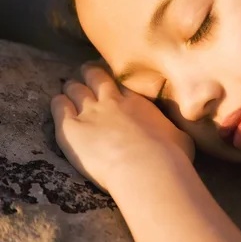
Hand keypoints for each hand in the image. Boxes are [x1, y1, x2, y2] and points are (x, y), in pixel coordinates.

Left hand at [51, 63, 194, 191]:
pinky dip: (58, 103)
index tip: (116, 83)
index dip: (117, 81)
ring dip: (73, 87)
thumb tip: (179, 133)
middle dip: (92, 74)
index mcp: (139, 102)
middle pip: (97, 77)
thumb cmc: (171, 156)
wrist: (147, 167)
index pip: (123, 83)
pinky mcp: (71, 127)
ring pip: (76, 88)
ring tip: (70, 88)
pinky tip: (58, 103)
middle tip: (89, 75)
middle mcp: (113, 101)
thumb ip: (173, 130)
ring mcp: (90, 112)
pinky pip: (58, 106)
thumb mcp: (181, 137)